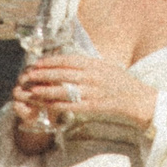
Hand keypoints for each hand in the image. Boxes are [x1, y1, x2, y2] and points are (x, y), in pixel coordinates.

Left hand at [15, 54, 156, 132]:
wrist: (138, 98)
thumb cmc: (120, 82)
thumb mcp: (104, 67)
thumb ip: (87, 65)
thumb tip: (67, 63)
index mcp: (94, 64)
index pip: (67, 60)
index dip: (50, 61)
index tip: (36, 63)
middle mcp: (92, 76)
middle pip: (62, 74)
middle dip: (43, 74)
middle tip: (28, 76)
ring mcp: (93, 91)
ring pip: (64, 90)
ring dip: (47, 91)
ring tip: (33, 91)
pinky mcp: (95, 106)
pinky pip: (73, 106)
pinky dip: (59, 105)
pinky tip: (48, 106)